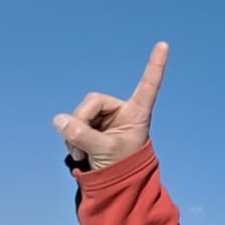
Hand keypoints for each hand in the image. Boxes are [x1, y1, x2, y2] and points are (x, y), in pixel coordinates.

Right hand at [53, 42, 169, 169]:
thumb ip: (82, 135)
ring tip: (82, 152)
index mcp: (138, 112)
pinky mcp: (91, 123)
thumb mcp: (104, 151)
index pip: (148, 85)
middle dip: (81, 122)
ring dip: (74, 133)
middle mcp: (121, 109)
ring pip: (79, 112)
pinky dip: (70, 137)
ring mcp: (105, 115)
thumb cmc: (120, 165)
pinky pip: (72, 122)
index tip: (164, 44)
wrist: (113, 180)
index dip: (155, 65)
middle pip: (93, 101)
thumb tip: (59, 119)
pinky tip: (78, 150)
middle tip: (81, 146)